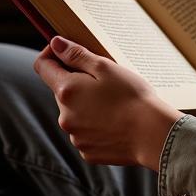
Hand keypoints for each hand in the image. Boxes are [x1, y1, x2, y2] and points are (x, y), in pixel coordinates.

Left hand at [33, 37, 182, 169]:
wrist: (151, 134)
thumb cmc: (132, 97)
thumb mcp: (107, 68)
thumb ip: (77, 55)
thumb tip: (56, 44)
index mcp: (67, 91)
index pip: (44, 66)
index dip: (52, 53)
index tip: (66, 49)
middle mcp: (64, 116)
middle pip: (62, 90)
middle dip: (78, 82)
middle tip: (106, 79)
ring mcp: (75, 136)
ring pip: (75, 112)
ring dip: (88, 104)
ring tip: (116, 103)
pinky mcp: (87, 151)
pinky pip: (86, 132)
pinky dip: (97, 125)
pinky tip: (117, 121)